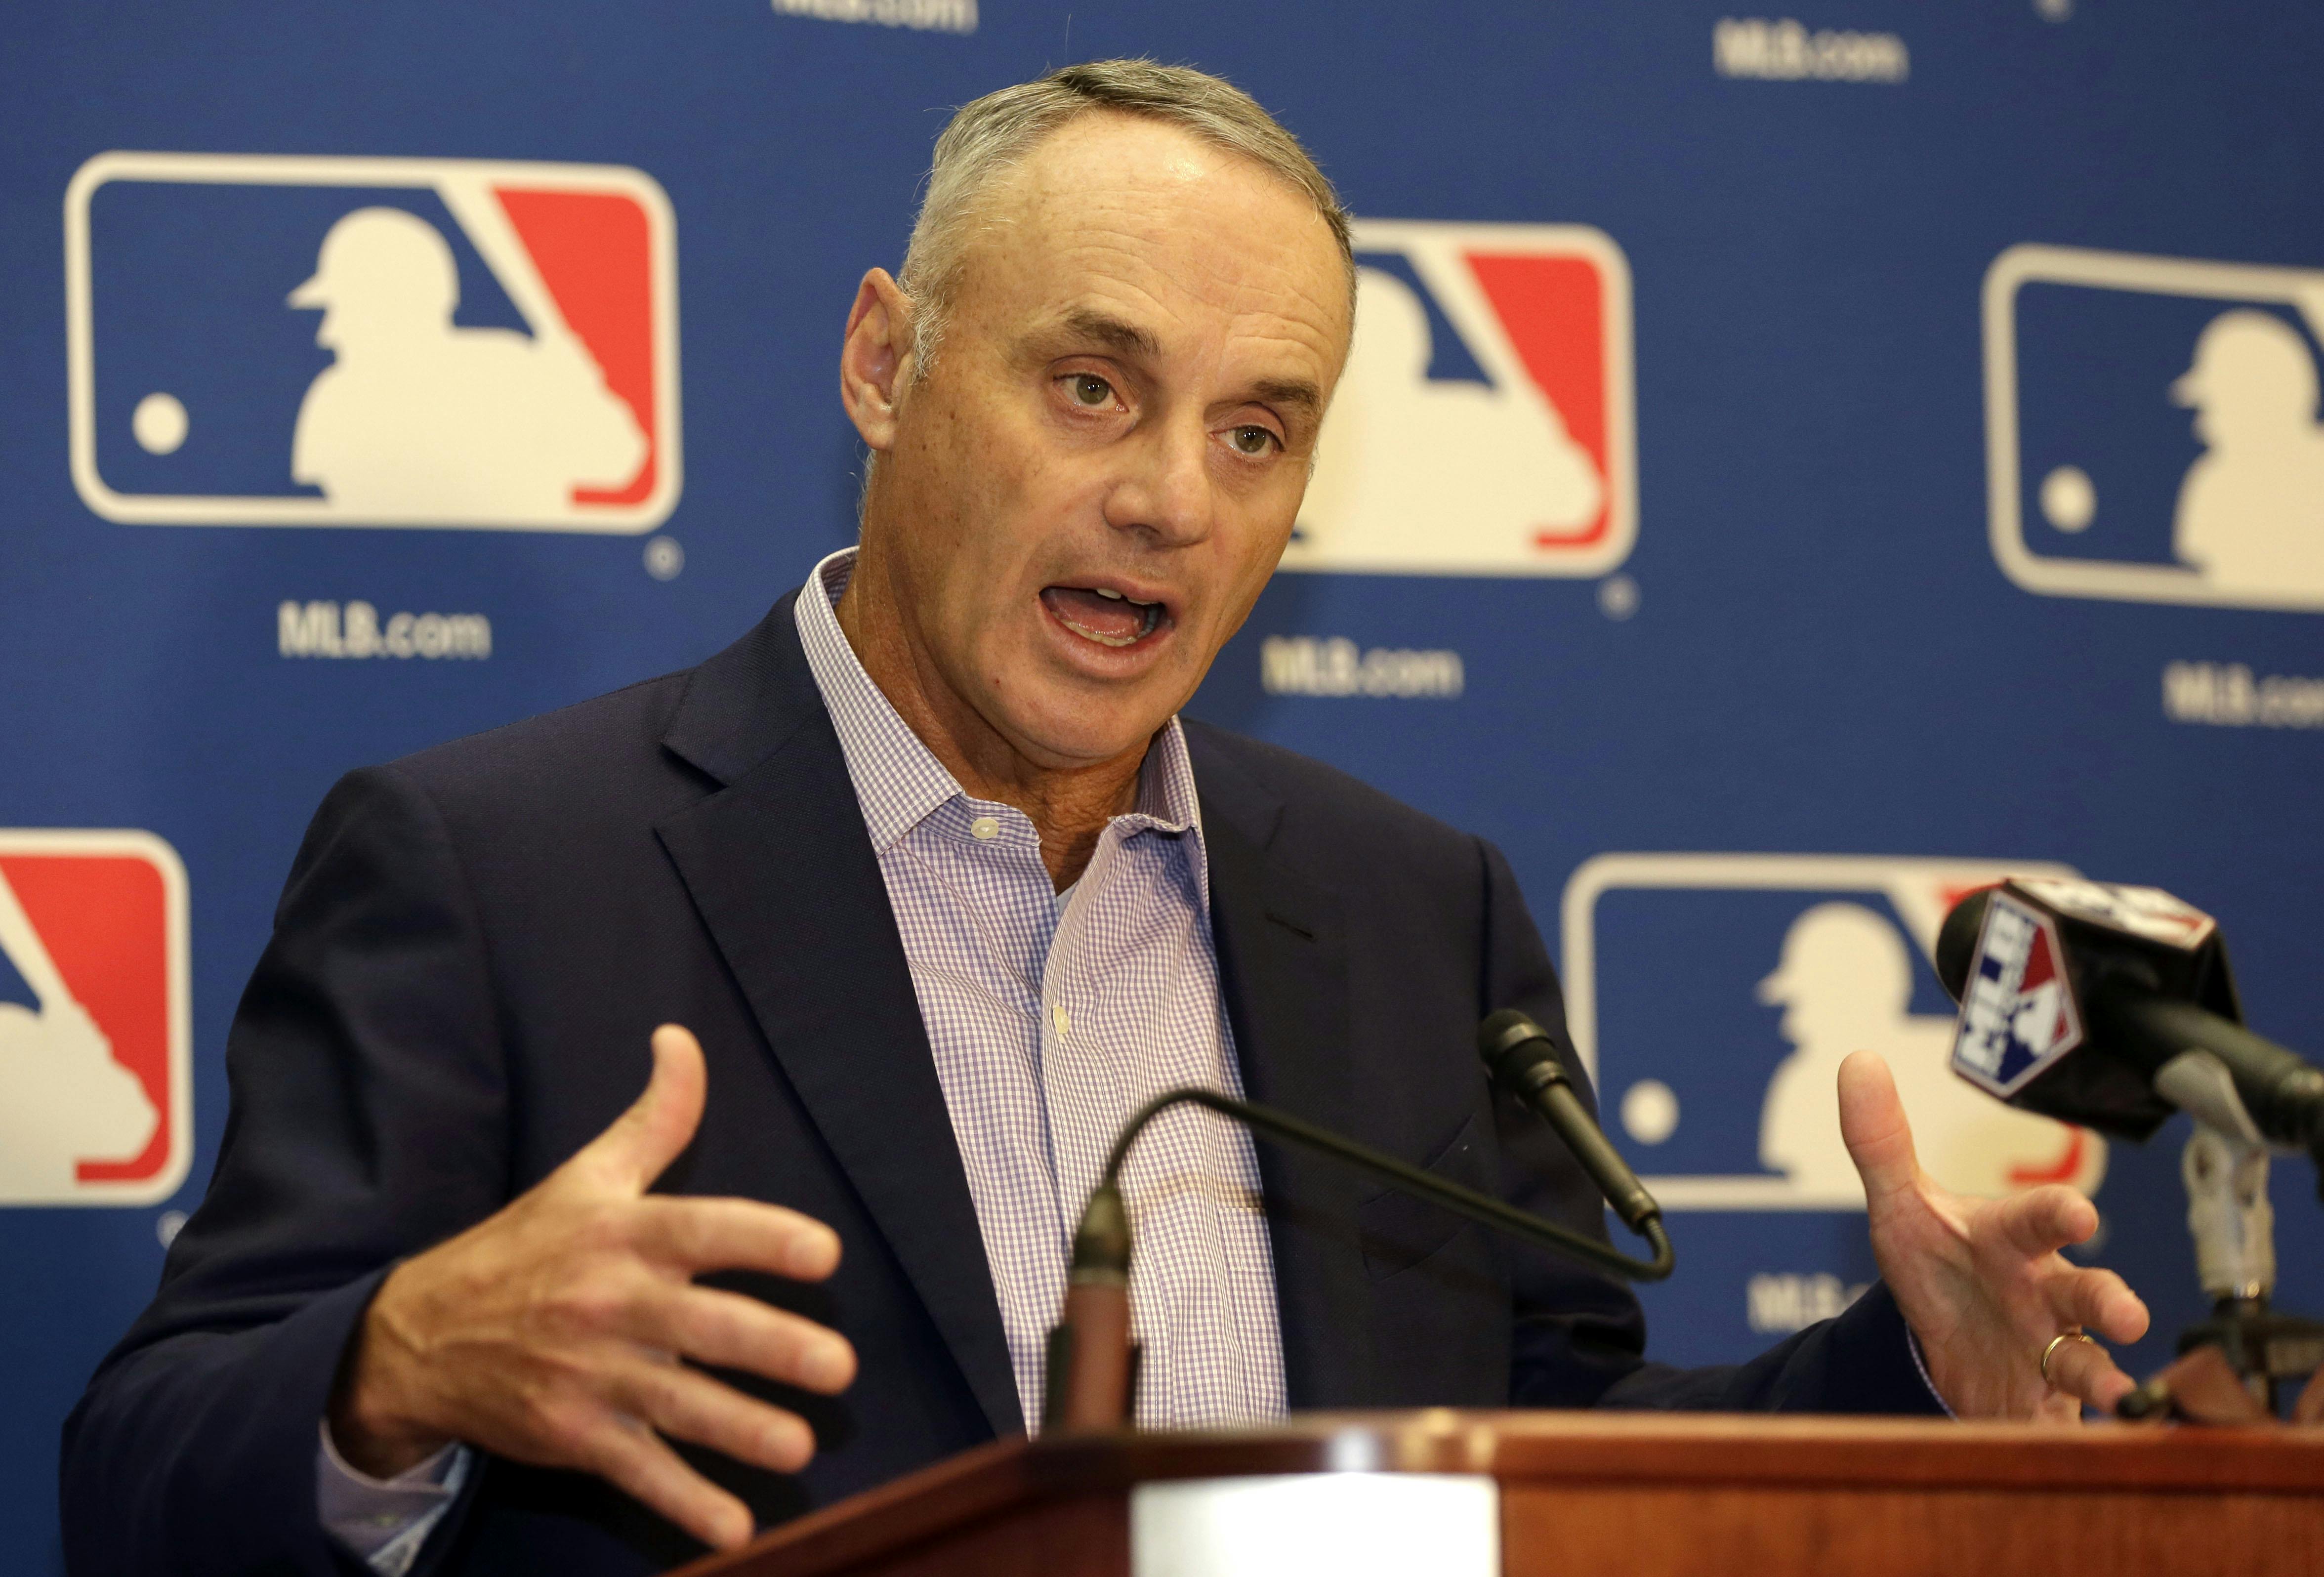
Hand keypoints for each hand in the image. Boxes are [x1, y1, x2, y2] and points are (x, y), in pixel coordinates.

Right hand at [328, 1024, 855, 1549]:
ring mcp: (589, 1373)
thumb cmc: (526, 1245)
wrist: (419, 1335)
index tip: (825, 1255)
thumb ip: (655, 1117)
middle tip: (838, 1367)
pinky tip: (735, 1530)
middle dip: (772, 1348)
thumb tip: (682, 1038)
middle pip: (701, 1325)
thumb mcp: (587, 1174)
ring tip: (799, 1447)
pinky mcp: (572, 1434)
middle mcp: (609, 1302)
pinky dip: (684, 1504)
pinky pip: (637, 1471)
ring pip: (676, 1405)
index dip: (764, 1239)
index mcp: (621, 1233)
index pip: (702, 1230)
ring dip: (740, 1431)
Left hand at [1838, 1051, 2148, 1419]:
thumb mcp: (1901, 1206)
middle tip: (2128, 1314)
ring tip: (2124, 1395)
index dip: (2058, 1214)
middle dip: (2108, 1300)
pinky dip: (2076, 1433)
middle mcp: (2045, 1291)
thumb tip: (1858, 1061)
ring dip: (2107, 1376)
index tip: (2077, 1214)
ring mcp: (2052, 1348)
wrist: (1945, 1336)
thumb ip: (1880, 1141)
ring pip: (2089, 1359)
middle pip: (2086, 1292)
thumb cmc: (1940, 1261)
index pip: (2038, 1218)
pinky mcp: (2045, 1401)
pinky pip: (2067, 1420)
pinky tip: (2094, 1448)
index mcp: (2011, 1239)